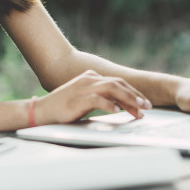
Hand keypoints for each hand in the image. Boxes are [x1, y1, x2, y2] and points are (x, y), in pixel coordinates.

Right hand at [33, 70, 152, 124]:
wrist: (42, 111)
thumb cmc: (63, 107)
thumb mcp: (84, 98)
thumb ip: (99, 97)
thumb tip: (120, 104)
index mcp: (91, 77)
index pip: (117, 82)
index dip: (133, 92)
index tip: (143, 103)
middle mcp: (89, 79)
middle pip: (118, 84)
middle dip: (135, 95)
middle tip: (147, 107)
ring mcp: (83, 88)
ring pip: (112, 88)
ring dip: (128, 99)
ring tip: (138, 110)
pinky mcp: (77, 99)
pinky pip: (98, 99)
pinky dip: (110, 105)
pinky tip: (118, 112)